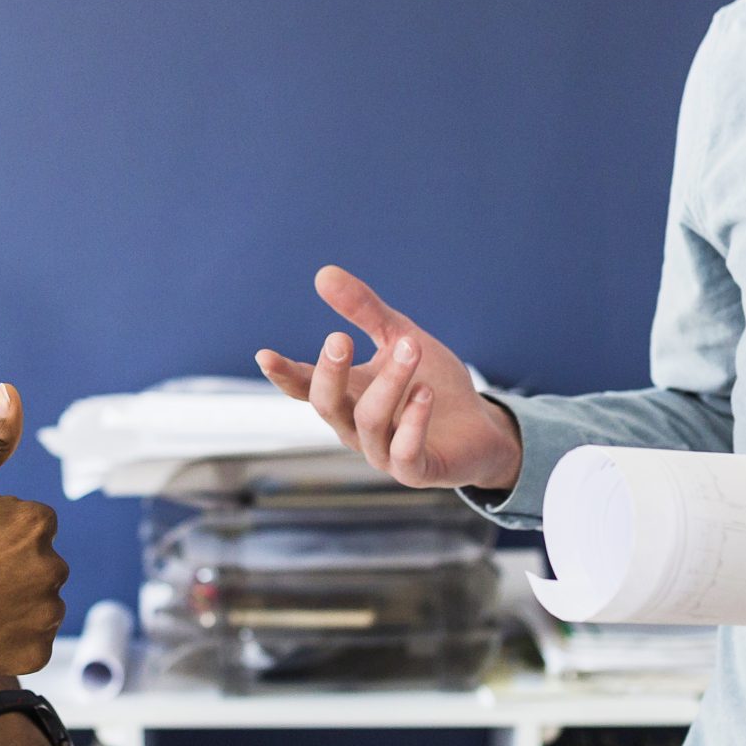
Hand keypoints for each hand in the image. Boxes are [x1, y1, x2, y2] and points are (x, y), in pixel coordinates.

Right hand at [0, 385, 66, 686]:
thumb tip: (12, 391)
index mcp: (36, 523)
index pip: (36, 525)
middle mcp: (53, 567)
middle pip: (42, 562)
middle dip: (12, 567)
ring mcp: (47, 613)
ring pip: (41, 600)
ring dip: (15, 602)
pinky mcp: (39, 651)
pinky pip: (35, 638)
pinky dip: (13, 636)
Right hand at [255, 265, 523, 492]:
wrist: (481, 428)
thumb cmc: (434, 383)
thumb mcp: (400, 337)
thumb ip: (364, 310)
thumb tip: (323, 274)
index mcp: (347, 396)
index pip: (305, 387)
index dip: (284, 374)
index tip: (264, 355)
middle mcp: (356, 429)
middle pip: (327, 405)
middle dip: (330, 373)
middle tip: (339, 337)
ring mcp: (383, 453)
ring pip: (369, 422)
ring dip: (389, 383)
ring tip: (410, 347)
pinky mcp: (416, 471)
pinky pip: (405, 453)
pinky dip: (413, 422)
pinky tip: (425, 393)